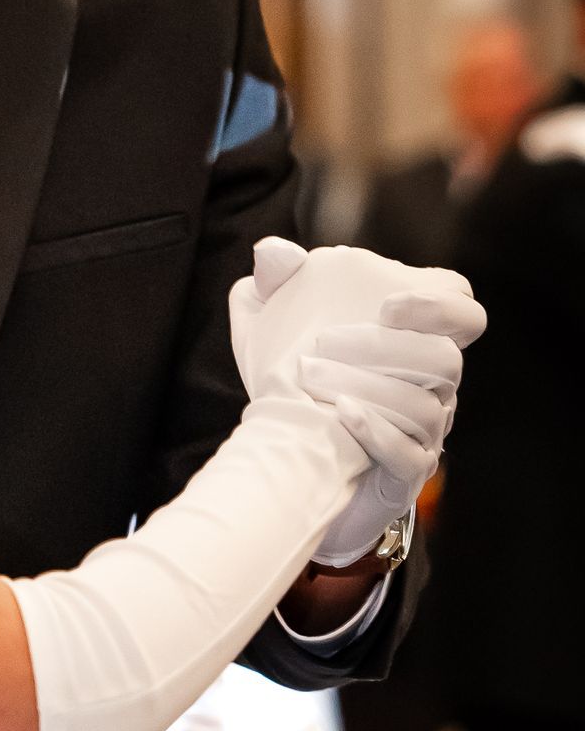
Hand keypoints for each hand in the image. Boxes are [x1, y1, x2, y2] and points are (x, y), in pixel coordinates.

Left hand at [230, 237, 485, 566]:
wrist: (289, 468)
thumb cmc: (291, 391)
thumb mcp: (268, 335)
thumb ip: (274, 290)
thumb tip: (271, 252)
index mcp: (412, 344)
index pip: (461, 312)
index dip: (439, 304)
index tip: (386, 306)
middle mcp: (430, 389)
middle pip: (448, 359)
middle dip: (390, 345)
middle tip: (329, 339)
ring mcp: (421, 436)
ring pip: (427, 407)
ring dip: (369, 386)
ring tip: (311, 376)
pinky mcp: (404, 478)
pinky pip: (410, 454)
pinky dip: (376, 431)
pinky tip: (341, 413)